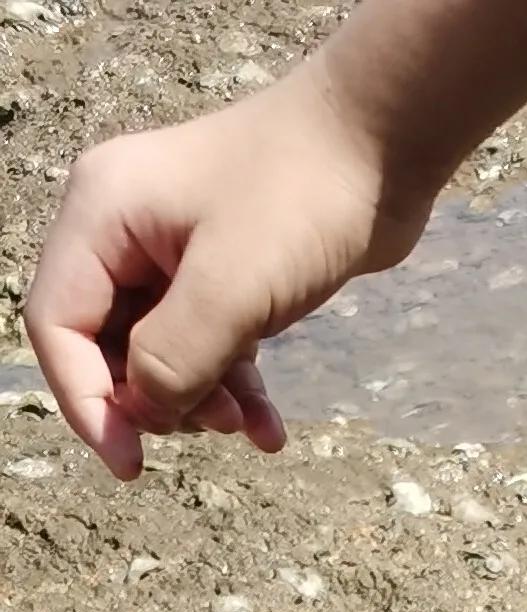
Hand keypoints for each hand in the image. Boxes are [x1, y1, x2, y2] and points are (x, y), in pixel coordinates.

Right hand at [23, 72, 427, 478]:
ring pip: (162, 354)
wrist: (380, 144)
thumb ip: (174, 357)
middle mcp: (126, 230)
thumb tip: (143, 411)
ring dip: (199, 403)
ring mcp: (175, 251)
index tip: (129, 463)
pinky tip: (270, 432)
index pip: (58, 323)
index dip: (84, 399)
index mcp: (102, 215)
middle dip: (153, 400)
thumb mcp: (231, 288)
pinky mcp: (225, 272)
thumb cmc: (301, 196)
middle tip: (211, 427)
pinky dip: (236, 391)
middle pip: (107, 345)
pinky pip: (211, 347)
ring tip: (245, 426)